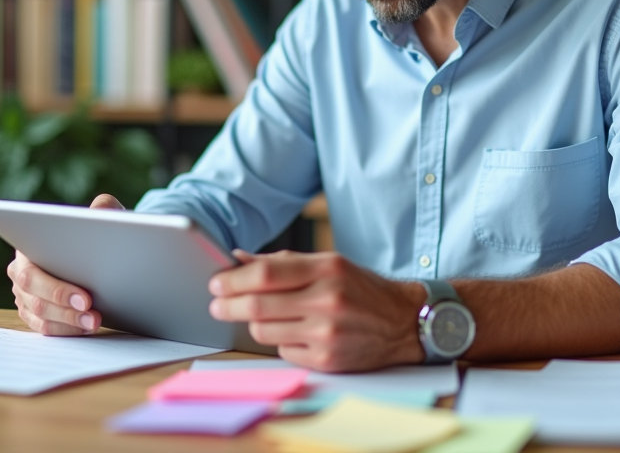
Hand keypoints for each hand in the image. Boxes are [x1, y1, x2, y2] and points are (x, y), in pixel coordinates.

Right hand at [7, 193, 123, 334]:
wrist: (101, 248)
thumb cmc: (100, 229)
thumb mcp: (106, 214)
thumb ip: (104, 207)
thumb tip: (101, 212)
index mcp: (28, 246)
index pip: (32, 271)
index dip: (57, 289)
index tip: (86, 297)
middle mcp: (20, 272)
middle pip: (34, 298)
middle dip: (65, 308)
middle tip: (92, 312)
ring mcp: (26, 295)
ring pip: (40, 316)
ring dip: (69, 322)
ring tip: (95, 322)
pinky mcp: (35, 313)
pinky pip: (46, 328)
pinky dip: (67, 330)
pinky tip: (86, 327)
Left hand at [208, 250, 424, 371]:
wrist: (403, 322)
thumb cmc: (362, 289)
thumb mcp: (329, 264)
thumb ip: (284, 262)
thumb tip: (239, 260)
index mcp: (326, 269)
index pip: (265, 274)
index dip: (233, 279)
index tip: (216, 282)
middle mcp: (327, 300)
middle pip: (257, 304)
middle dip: (228, 304)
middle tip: (217, 304)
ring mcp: (326, 333)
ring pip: (264, 331)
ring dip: (255, 323)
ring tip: (263, 315)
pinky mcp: (327, 359)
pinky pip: (283, 350)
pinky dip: (282, 341)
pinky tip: (296, 332)